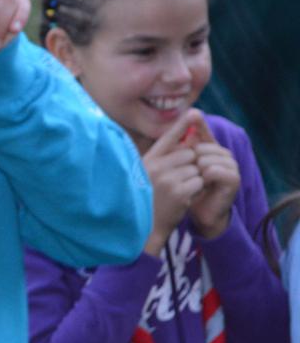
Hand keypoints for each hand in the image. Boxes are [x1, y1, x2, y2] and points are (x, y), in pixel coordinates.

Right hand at [142, 110, 204, 255]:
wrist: (143, 229)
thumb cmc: (147, 201)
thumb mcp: (149, 176)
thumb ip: (165, 159)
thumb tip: (189, 140)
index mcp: (147, 161)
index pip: (167, 138)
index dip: (181, 126)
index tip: (194, 113)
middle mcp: (155, 167)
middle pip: (188, 154)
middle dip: (191, 165)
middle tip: (181, 180)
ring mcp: (166, 178)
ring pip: (196, 168)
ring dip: (194, 179)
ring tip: (179, 192)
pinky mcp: (178, 191)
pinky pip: (199, 181)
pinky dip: (196, 189)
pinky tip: (184, 198)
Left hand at [187, 120, 239, 238]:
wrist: (202, 212)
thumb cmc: (189, 189)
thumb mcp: (182, 168)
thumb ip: (180, 150)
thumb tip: (173, 131)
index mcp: (211, 149)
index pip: (204, 131)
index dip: (198, 123)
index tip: (193, 113)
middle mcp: (223, 154)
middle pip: (201, 147)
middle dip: (190, 160)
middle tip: (190, 175)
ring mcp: (231, 165)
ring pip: (206, 158)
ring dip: (196, 171)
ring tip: (197, 181)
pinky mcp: (234, 178)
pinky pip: (214, 170)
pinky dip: (205, 177)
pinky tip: (203, 184)